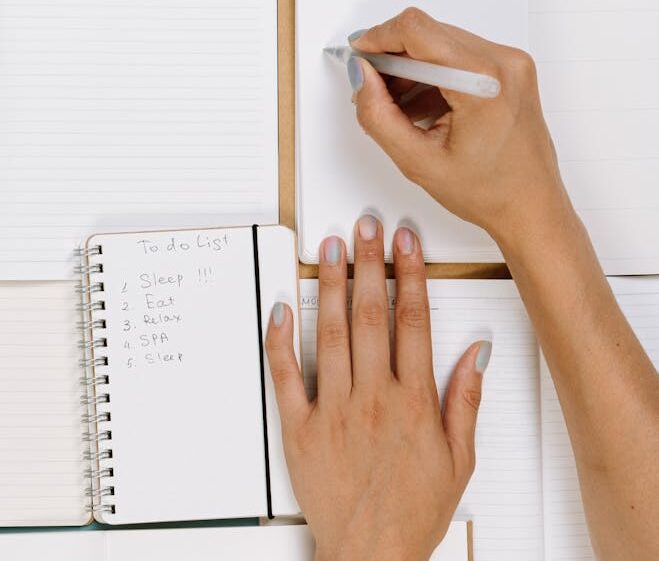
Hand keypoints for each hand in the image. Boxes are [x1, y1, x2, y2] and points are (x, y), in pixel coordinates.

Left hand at [266, 218, 491, 560]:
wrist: (370, 553)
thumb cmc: (413, 510)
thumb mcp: (459, 460)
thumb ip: (465, 402)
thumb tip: (474, 353)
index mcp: (412, 402)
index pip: (412, 323)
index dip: (409, 276)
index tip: (405, 244)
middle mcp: (371, 398)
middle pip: (369, 316)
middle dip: (368, 265)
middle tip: (365, 228)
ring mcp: (332, 410)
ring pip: (330, 335)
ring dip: (329, 287)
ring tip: (330, 249)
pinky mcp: (299, 427)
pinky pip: (287, 376)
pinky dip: (281, 340)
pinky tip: (281, 307)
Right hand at [347, 7, 572, 244]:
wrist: (530, 206)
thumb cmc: (488, 191)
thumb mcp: (417, 160)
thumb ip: (378, 115)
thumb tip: (361, 76)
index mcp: (483, 82)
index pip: (417, 31)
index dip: (378, 37)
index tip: (359, 55)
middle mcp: (503, 62)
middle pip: (428, 34)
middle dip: (392, 59)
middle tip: (373, 92)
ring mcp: (511, 63)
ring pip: (441, 43)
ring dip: (411, 69)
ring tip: (399, 110)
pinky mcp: (510, 69)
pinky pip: (459, 56)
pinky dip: (432, 75)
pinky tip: (422, 109)